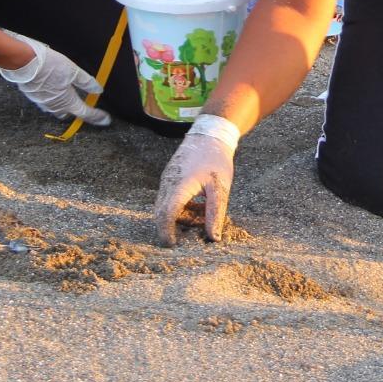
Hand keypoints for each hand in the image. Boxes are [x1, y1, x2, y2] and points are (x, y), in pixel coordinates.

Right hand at [0, 32, 110, 126]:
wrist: (24, 63)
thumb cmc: (49, 66)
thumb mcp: (73, 71)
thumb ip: (86, 82)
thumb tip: (98, 90)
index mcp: (67, 102)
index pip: (85, 113)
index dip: (97, 117)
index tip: (106, 120)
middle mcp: (54, 107)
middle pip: (69, 113)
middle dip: (77, 111)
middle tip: (85, 104)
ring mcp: (42, 103)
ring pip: (56, 108)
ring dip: (64, 104)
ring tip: (68, 93)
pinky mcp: (34, 97)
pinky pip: (46, 102)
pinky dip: (53, 98)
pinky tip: (53, 88)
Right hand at [153, 115, 238, 245]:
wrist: (209, 134)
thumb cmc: (216, 160)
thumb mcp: (220, 188)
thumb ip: (215, 214)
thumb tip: (213, 238)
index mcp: (179, 186)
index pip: (165, 215)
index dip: (166, 233)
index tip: (171, 247)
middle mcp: (167, 183)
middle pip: (162, 213)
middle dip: (174, 228)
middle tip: (192, 237)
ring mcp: (166, 180)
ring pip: (166, 207)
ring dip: (181, 217)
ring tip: (203, 215)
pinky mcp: (170, 178)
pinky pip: (170, 199)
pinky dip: (182, 208)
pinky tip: (201, 206)